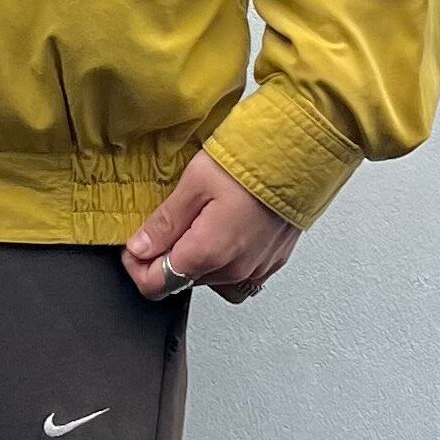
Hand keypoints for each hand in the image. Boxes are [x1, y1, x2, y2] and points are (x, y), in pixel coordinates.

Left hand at [123, 152, 298, 302]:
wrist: (304, 154)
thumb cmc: (252, 161)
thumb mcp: (195, 182)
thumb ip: (165, 222)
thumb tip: (139, 248)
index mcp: (208, 252)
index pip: (156, 285)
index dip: (136, 266)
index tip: (135, 244)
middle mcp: (233, 269)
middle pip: (182, 282)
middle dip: (165, 258)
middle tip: (166, 223)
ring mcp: (256, 268)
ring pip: (209, 281)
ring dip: (195, 261)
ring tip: (197, 226)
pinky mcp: (273, 261)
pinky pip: (238, 277)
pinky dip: (223, 262)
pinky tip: (223, 234)